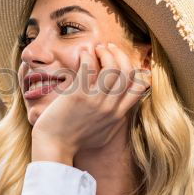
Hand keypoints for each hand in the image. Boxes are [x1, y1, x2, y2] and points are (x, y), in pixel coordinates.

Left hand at [30, 43, 149, 163]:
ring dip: (105, 53)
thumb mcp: (104, 134)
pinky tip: (84, 53)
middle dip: (119, 55)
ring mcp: (95, 101)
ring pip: (111, 68)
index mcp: (118, 115)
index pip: (138, 87)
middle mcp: (110, 107)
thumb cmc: (76, 141)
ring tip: (97, 49)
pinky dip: (88, 56)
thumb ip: (115, 120)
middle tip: (108, 48)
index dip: (135, 69)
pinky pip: (88, 68)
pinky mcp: (78, 95)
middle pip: (126, 72)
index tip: (123, 62)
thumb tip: (123, 109)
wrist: (54, 146)